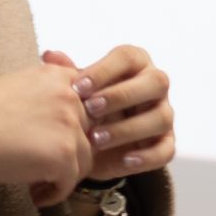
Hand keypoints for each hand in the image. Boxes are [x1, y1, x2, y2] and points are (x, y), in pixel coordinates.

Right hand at [0, 62, 92, 207]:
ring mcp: (69, 124)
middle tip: (49, 165)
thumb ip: (46, 97)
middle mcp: (69, 95)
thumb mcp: (17, 89)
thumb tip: (61, 121)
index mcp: (56, 76)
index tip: (59, 139)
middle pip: (90, 130)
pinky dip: (55, 192)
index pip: (89, 100)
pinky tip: (35, 195)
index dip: (77, 124)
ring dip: (65, 174)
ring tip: (39, 183)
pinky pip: (71, 182)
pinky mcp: (64, 154)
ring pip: (84, 158)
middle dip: (71, 149)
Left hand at [44, 44, 174, 178]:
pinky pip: (166, 150)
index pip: (128, 57)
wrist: (94, 141)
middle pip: (156, 82)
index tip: (78, 87)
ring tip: (97, 139)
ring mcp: (164, 114)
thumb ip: (66, 72)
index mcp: (135, 64)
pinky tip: (124, 160)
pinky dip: (147, 157)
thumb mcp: (76, 90)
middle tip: (90, 109)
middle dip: (122, 95)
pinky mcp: (165, 143)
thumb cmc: (86, 105)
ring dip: (129, 129)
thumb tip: (49, 56)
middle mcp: (155, 86)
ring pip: (161, 117)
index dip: (104, 70)